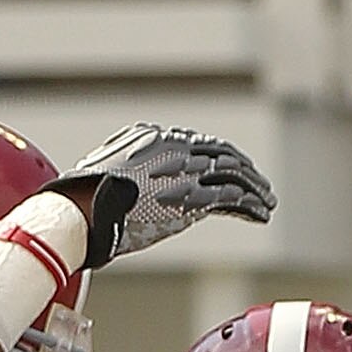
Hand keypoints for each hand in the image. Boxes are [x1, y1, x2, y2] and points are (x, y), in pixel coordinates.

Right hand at [53, 126, 274, 269]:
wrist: (85, 210)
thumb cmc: (85, 200)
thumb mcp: (106, 173)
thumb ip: (126, 171)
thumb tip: (127, 185)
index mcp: (156, 138)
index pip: (198, 144)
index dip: (220, 160)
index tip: (232, 173)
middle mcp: (175, 148)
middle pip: (222, 155)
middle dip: (245, 171)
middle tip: (260, 186)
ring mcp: (185, 171)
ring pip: (233, 174)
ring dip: (255, 189)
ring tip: (267, 203)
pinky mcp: (193, 198)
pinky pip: (232, 197)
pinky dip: (250, 205)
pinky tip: (260, 213)